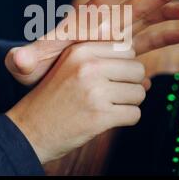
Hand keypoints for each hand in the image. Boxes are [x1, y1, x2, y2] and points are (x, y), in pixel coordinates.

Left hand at [5, 0, 178, 85]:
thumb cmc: (38, 69)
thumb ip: (24, 60)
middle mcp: (106, 24)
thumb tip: (15, 60)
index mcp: (86, 20)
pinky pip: (150, 43)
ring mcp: (118, 38)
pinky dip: (167, 38)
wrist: (50, 80)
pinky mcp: (125, 53)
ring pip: (149, 21)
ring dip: (169, 15)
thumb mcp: (28, 64)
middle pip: (136, 4)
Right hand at [6, 42, 147, 163]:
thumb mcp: (70, 68)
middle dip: (130, 84)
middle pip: (137, 69)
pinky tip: (106, 119)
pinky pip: (135, 114)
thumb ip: (105, 64)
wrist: (29, 130)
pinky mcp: (100, 116)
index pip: (127, 49)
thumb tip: (149, 79)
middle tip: (110, 95)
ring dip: (128, 103)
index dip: (123, 66)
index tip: (108, 77)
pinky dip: (126, 119)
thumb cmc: (52, 99)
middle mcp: (88, 66)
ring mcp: (95, 91)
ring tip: (106, 107)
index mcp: (80, 50)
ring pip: (140, 93)